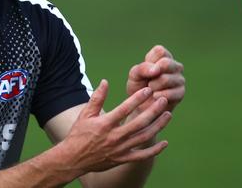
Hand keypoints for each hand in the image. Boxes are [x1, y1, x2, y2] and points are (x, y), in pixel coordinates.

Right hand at [56, 80, 171, 175]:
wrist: (73, 159)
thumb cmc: (79, 134)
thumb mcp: (85, 114)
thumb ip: (97, 98)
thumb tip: (105, 81)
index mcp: (105, 124)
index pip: (125, 109)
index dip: (138, 98)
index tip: (149, 90)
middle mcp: (114, 137)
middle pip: (139, 122)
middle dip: (153, 110)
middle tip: (164, 100)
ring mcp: (120, 149)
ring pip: (143, 137)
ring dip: (158, 126)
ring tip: (168, 115)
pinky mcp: (122, 159)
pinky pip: (142, 156)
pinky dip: (154, 150)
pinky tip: (164, 143)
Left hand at [127, 45, 184, 112]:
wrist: (141, 107)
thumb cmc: (138, 87)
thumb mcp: (135, 75)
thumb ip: (143, 68)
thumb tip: (156, 70)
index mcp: (164, 57)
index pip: (160, 51)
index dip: (149, 61)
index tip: (145, 71)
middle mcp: (175, 66)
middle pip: (166, 63)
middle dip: (152, 74)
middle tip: (148, 82)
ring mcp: (180, 79)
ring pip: (166, 79)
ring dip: (154, 86)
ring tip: (151, 90)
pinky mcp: (181, 92)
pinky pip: (169, 93)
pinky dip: (158, 96)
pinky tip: (155, 97)